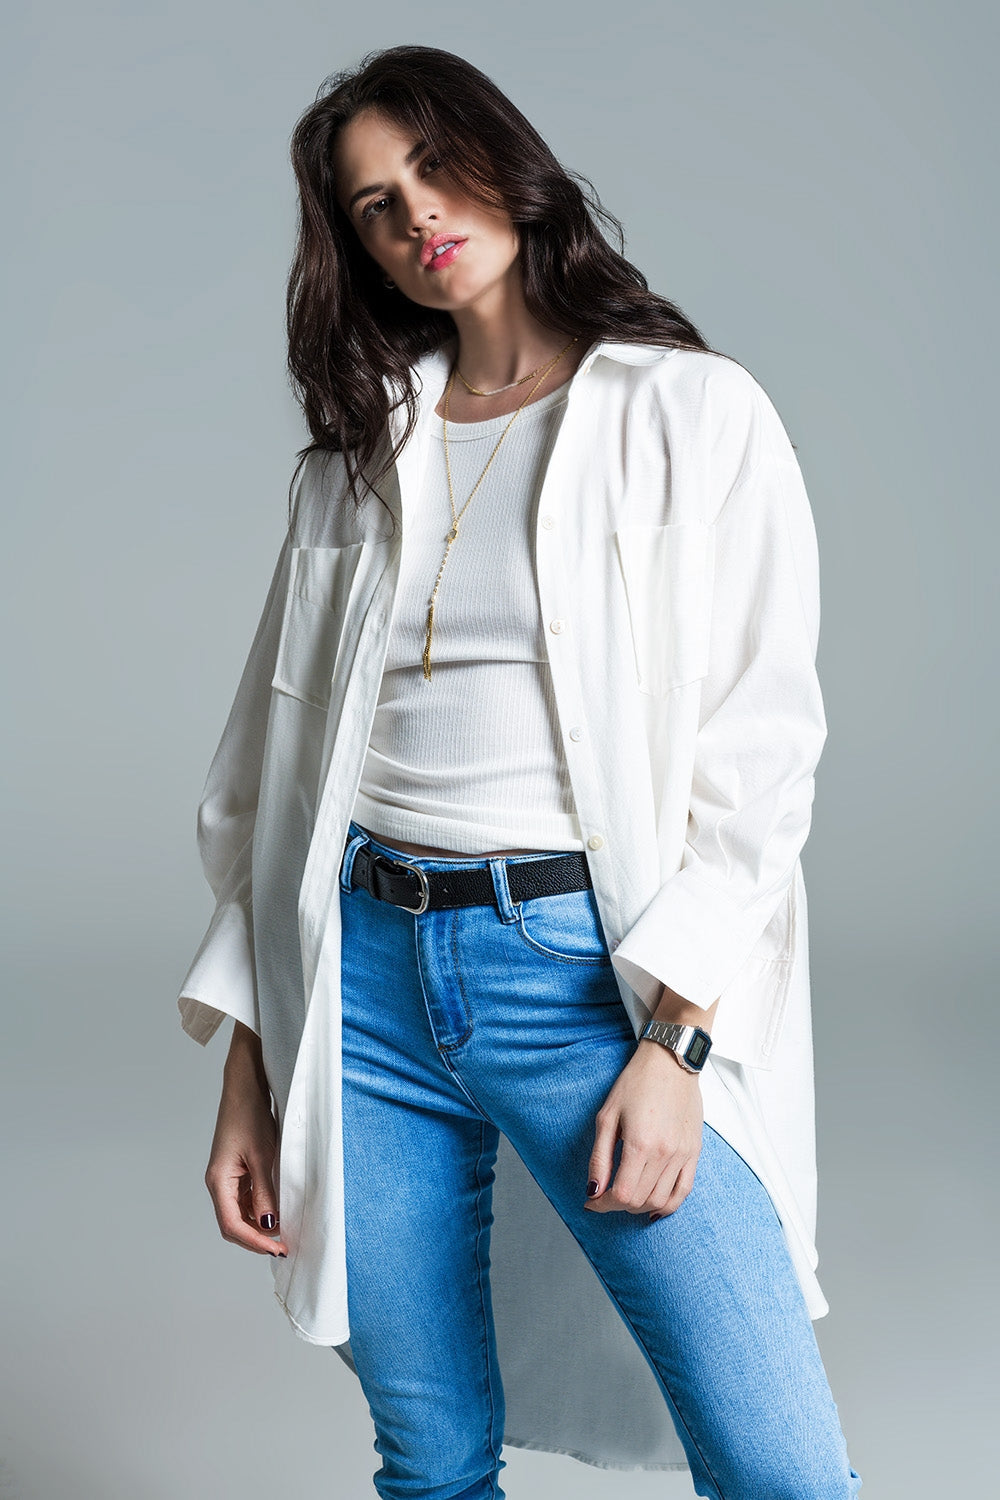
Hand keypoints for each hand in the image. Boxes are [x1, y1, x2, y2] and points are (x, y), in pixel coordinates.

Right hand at [204, 1022, 288, 1256]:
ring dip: (259, 1225)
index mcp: (219, 1180)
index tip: (278, 1249)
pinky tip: (278, 1209)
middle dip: (256, 1238)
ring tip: (285, 1230)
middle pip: (233, 1224)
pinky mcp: (236, 1170)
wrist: (245, 1086)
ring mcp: (227, 1177)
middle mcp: (219, 1182)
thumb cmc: (250, 1115)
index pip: (232, 1225)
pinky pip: (246, 1198)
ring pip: (240, 1213)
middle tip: (284, 1245)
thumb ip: (265, 1193)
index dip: (254, 1242)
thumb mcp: (263, 1156)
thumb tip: (268, 1226)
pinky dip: (260, 1208)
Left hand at [584, 1039, 703, 1220]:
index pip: (622, 1194)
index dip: (602, 1204)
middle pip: (640, 1201)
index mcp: (641, 1144)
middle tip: (604, 1195)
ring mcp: (683, 1154)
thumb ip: (599, 1158)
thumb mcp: (607, 1117)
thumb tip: (593, 1191)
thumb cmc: (636, 1083)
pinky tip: (653, 1206)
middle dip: (617, 1205)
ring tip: (626, 1196)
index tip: (591, 1200)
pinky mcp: (694, 1152)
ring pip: (661, 1201)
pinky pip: (684, 1191)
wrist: (670, 1062)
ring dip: (639, 1206)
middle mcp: (665, 1153)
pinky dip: (668, 1205)